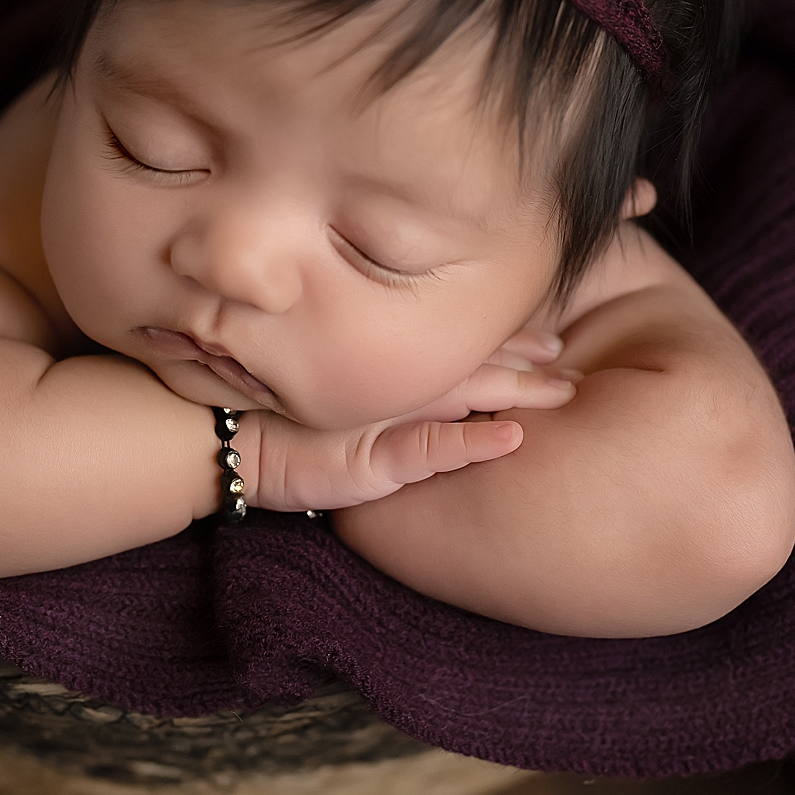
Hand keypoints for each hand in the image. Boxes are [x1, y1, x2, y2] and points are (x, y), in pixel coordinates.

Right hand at [240, 326, 577, 512]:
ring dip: (516, 393)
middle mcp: (394, 384)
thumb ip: (377, 378)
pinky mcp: (375, 460)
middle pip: (473, 365)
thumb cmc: (274, 415)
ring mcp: (386, 418)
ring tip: (565, 390)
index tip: (553, 334)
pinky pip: (432, 451)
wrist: (223, 441)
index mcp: (389, 367)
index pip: (459, 346)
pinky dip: (472, 445)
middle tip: (571, 356)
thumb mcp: (333, 393)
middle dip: (527, 360)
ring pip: (465, 397)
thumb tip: (428, 378)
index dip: (508, 339)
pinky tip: (512, 439)